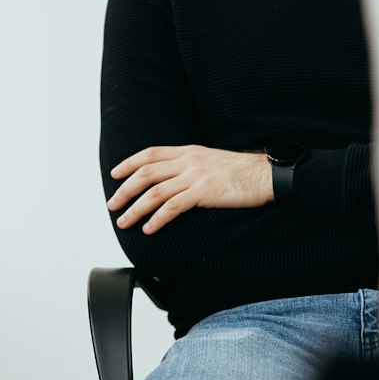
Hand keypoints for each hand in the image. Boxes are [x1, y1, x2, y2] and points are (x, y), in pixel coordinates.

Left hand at [108, 145, 271, 232]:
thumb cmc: (241, 172)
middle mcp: (188, 160)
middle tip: (112, 204)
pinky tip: (149, 228)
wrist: (266, 175)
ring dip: (135, 209)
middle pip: (145, 173)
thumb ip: (190, 164)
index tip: (115, 174)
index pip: (149, 153)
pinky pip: (172, 207)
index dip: (129, 164)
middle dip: (125, 190)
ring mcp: (195, 176)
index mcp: (188, 151)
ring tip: (124, 222)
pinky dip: (157, 219)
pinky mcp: (203, 192)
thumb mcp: (211, 160)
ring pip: (154, 192)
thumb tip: (172, 177)